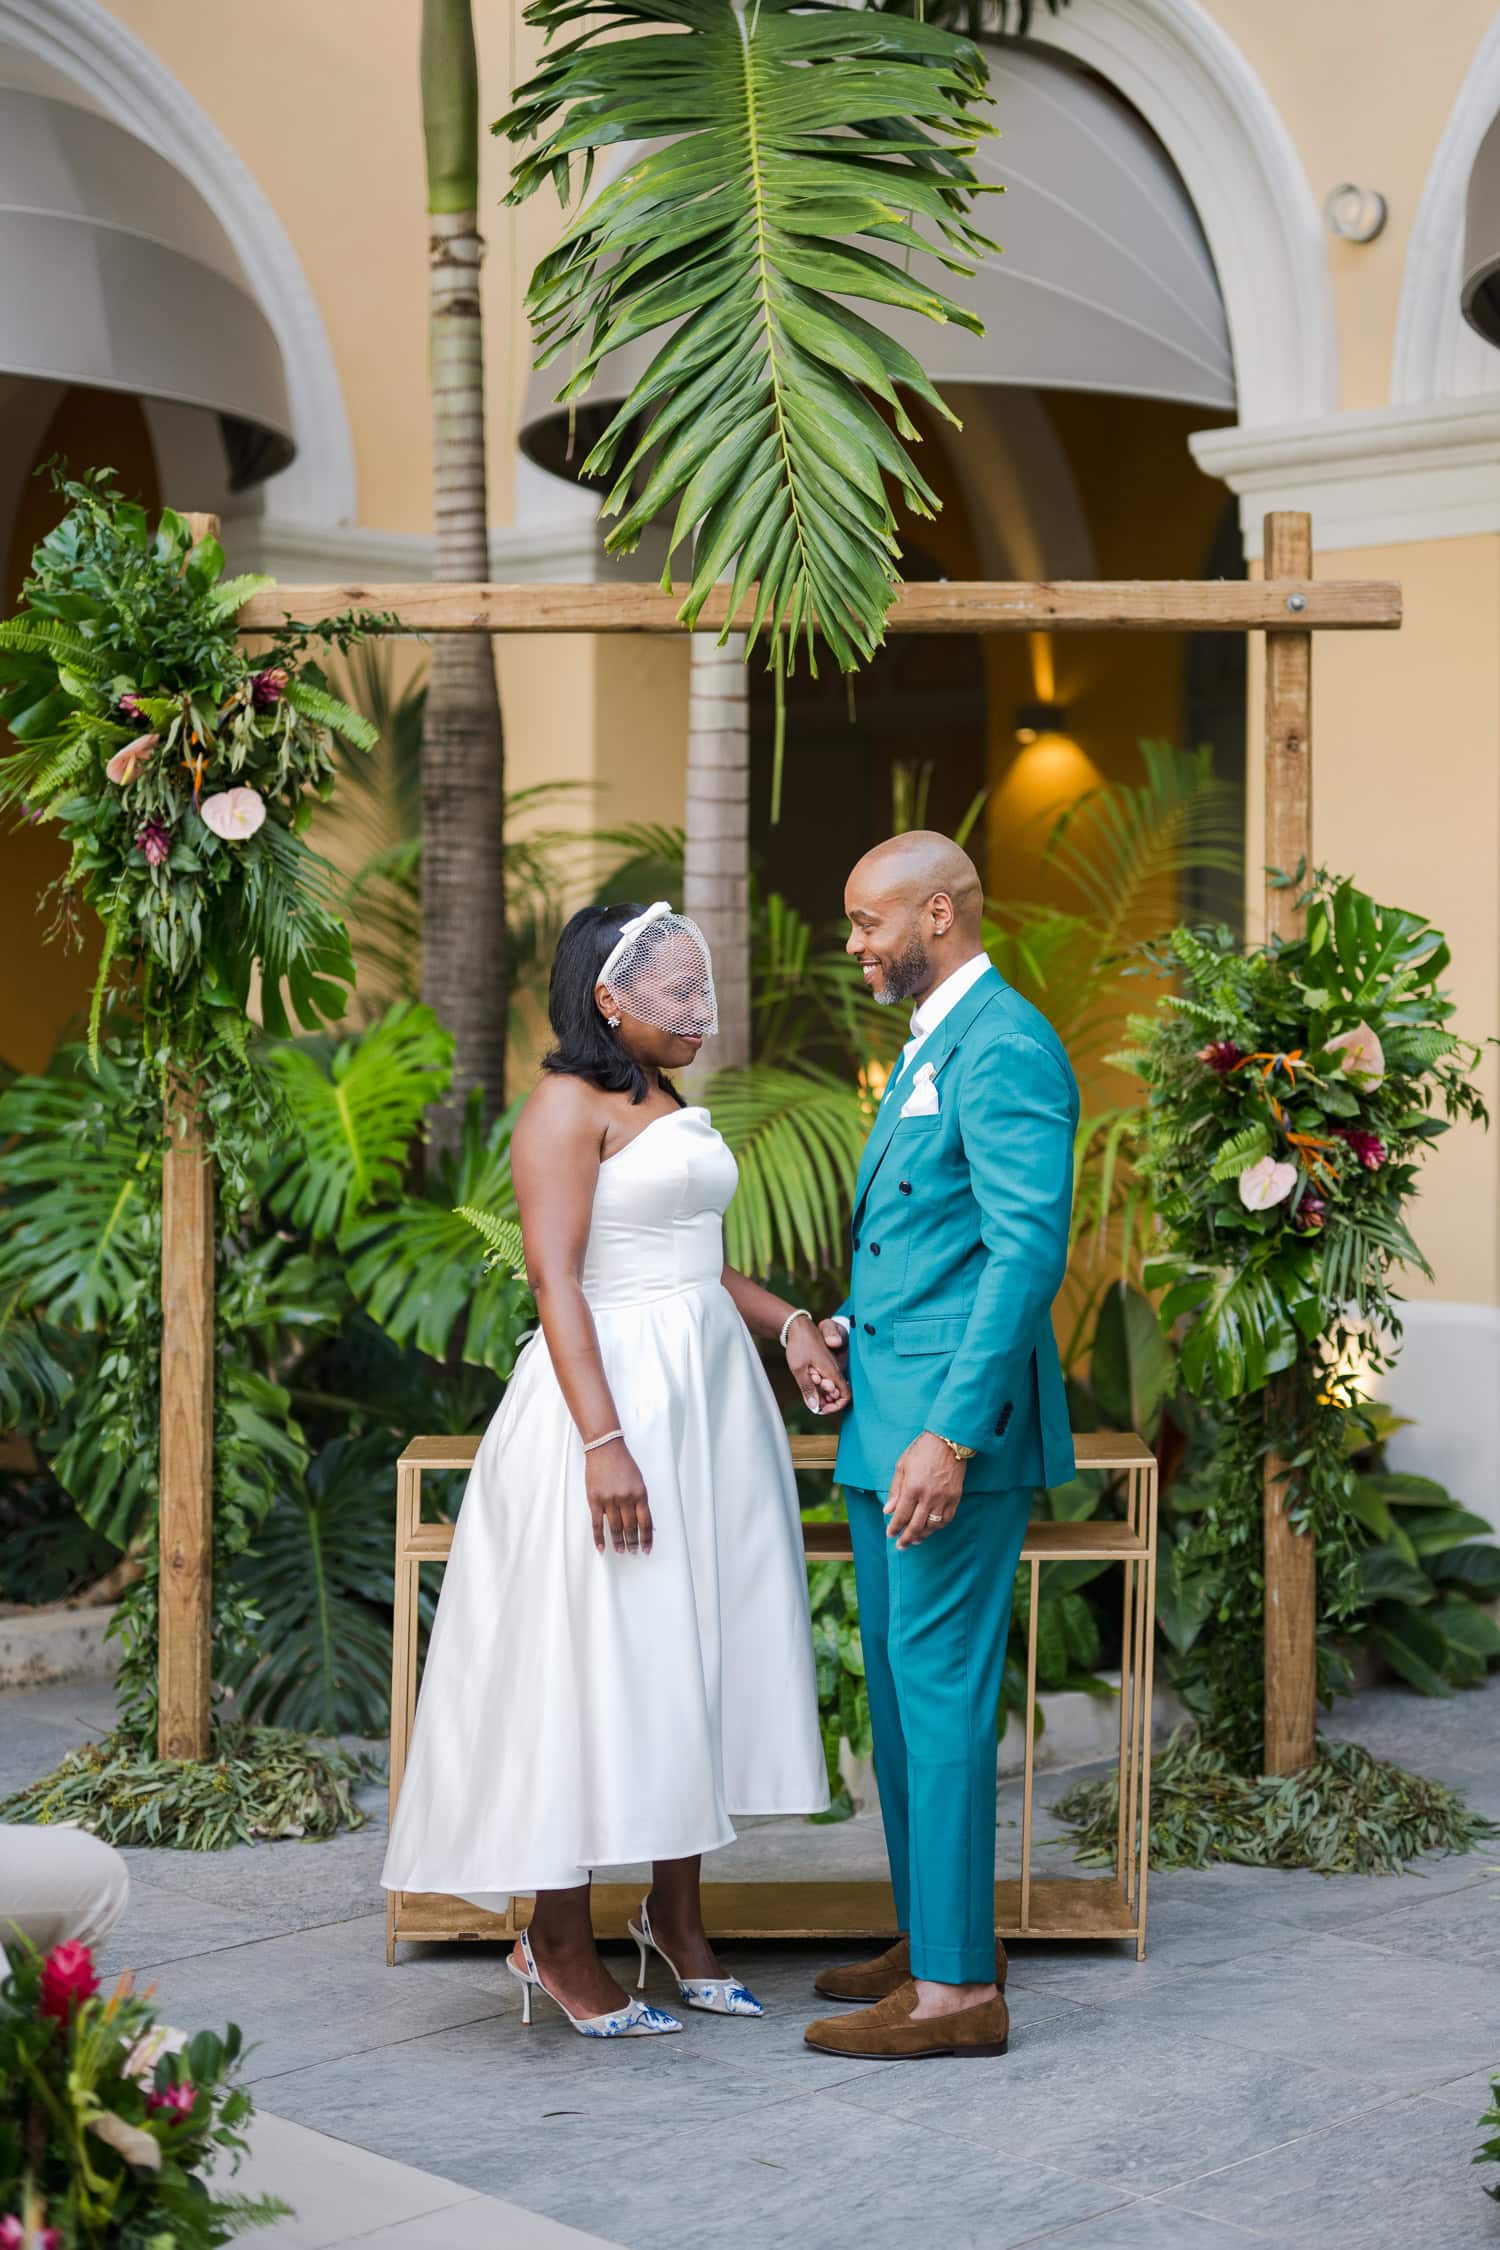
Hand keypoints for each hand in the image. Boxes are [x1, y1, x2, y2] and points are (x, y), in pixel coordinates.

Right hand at [585, 1438, 652, 1555]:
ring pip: (615, 1527)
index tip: (646, 1549)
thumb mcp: (638, 1481)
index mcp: (640, 1494)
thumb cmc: (623, 1464)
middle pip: (630, 1527)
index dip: (646, 1538)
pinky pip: (597, 1523)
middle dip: (633, 1542)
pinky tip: (601, 1547)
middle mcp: (626, 1498)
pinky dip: (599, 1537)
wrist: (605, 1448)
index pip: (645, 1522)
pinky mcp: (595, 1499)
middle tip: (633, 1553)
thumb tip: (644, 1523)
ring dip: (619, 1542)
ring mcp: (609, 1499)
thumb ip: (641, 1500)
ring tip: (620, 1551)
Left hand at [785, 1316, 850, 1414]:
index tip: (821, 1408)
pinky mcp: (823, 1365)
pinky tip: (808, 1379)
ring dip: (819, 1392)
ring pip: (829, 1387)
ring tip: (807, 1383)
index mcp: (832, 1372)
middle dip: (825, 1400)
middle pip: (836, 1394)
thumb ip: (808, 1389)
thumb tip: (814, 1407)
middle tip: (810, 1396)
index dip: (836, 1406)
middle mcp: (834, 1371)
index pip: (845, 1396)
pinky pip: (825, 1379)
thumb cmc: (800, 1346)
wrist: (798, 1326)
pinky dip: (817, 1384)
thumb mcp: (800, 1369)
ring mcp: (829, 1367)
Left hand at [884, 1431, 966, 1548]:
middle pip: (916, 1525)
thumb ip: (895, 1490)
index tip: (890, 1534)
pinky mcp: (955, 1497)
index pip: (901, 1516)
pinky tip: (932, 1529)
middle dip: (906, 1538)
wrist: (949, 1441)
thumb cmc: (922, 1450)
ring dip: (922, 1536)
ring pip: (932, 1526)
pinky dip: (938, 1527)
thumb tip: (888, 1510)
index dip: (894, 1528)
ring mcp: (943, 1498)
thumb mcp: (902, 1466)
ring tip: (915, 1540)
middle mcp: (928, 1496)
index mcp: (912, 1488)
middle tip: (901, 1546)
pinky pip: (947, 1519)